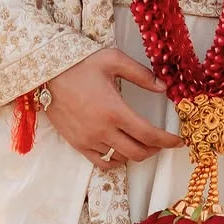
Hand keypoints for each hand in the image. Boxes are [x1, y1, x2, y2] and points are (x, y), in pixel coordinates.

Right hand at [43, 48, 184, 168]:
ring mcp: (88, 140)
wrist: (45, 72)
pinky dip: (116, 160)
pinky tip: (121, 150)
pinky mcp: (76, 144)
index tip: (178, 141)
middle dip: (155, 149)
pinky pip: (101, 162)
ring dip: (136, 153)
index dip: (168, 141)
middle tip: (161, 141)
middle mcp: (102, 130)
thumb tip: (163, 87)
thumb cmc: (79, 63)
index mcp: (115, 110)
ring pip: (121, 159)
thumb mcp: (114, 60)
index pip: (149, 135)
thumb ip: (142, 75)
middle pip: (138, 152)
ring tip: (141, 142)